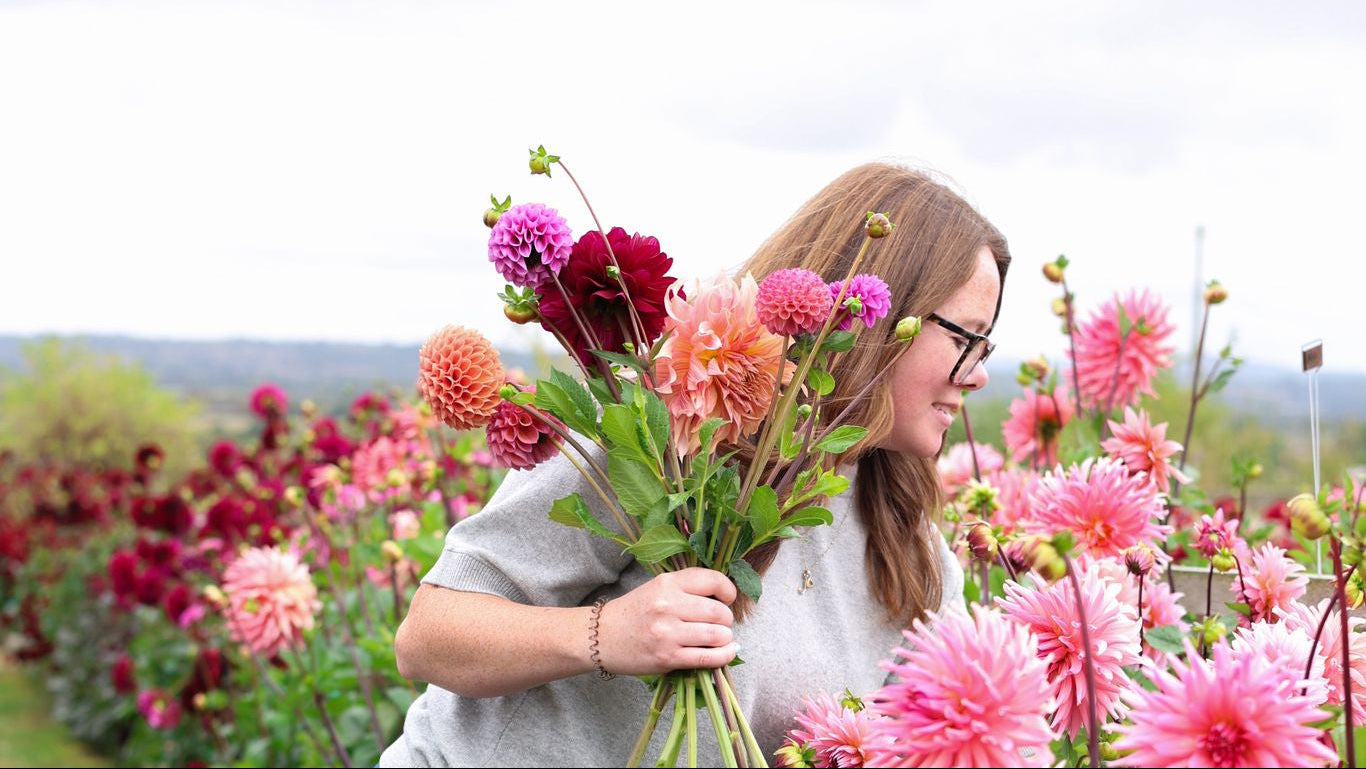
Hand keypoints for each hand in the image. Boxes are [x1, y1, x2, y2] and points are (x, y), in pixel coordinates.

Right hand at [594, 567, 738, 674]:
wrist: (602, 637)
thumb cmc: (634, 612)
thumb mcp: (657, 588)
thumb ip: (687, 588)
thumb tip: (724, 599)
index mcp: (667, 583)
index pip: (713, 581)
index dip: (728, 591)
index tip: (727, 599)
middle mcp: (668, 605)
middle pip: (718, 612)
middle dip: (726, 619)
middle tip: (720, 623)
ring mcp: (668, 633)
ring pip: (717, 635)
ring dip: (726, 638)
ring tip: (719, 638)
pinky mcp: (667, 657)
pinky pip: (707, 657)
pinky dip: (724, 656)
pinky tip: (727, 652)